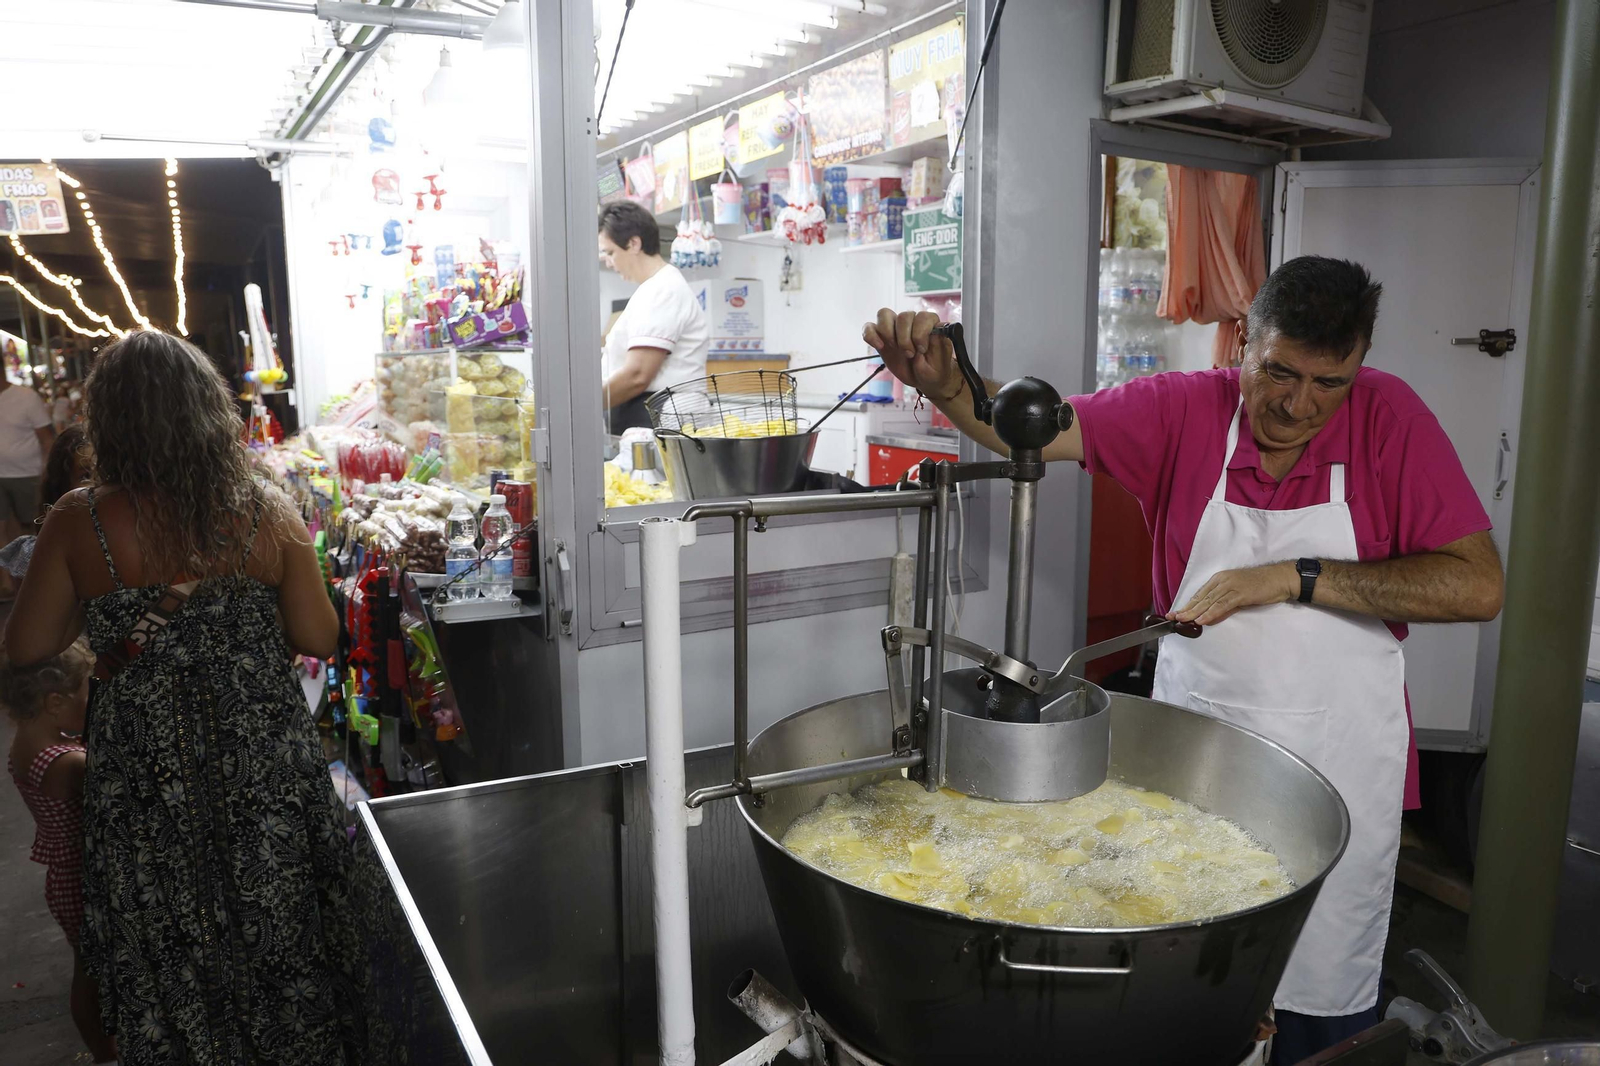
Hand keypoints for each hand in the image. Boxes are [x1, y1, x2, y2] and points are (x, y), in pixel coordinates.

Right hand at [863, 309, 962, 402]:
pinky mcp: (881, 337)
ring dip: (888, 332)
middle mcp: (912, 322)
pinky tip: (879, 346)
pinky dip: (870, 334)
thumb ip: (939, 346)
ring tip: (894, 348)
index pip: (923, 316)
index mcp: (930, 325)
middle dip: (905, 338)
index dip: (921, 332)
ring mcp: (895, 328)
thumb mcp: (941, 364)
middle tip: (909, 354)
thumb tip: (937, 330)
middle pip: (903, 316)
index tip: (921, 350)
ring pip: (884, 314)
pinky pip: (869, 327)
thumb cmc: (933, 370)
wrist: (922, 380)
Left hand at [1169, 562, 1298, 624]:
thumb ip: (1224, 604)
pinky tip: (1202, 620)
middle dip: (1186, 609)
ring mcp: (1231, 586)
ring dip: (1195, 612)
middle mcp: (1222, 580)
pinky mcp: (1240, 593)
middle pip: (1201, 597)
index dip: (1187, 604)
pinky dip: (1211, 613)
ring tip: (1183, 621)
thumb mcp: (1238, 594)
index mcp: (1220, 579)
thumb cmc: (1261, 586)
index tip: (1175, 613)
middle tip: (1172, 618)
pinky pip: (1222, 605)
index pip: (1200, 594)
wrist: (1280, 579)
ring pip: (1209, 601)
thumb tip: (1209, 616)